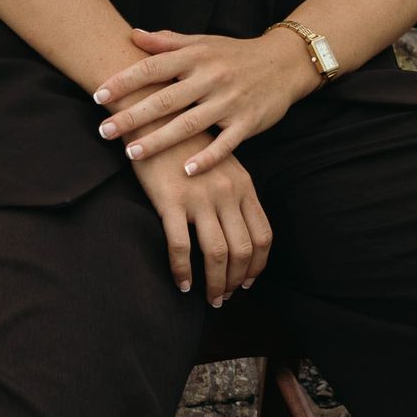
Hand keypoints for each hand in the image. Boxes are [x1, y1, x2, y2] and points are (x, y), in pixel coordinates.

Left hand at [92, 26, 313, 176]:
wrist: (284, 63)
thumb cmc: (235, 54)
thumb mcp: (203, 42)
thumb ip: (168, 41)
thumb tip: (133, 35)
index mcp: (196, 56)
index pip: (153, 67)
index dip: (124, 81)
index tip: (98, 95)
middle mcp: (211, 77)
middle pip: (165, 99)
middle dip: (133, 116)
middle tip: (104, 130)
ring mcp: (230, 101)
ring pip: (189, 124)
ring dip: (159, 140)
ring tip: (131, 153)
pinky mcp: (248, 122)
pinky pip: (225, 143)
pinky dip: (208, 157)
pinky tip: (186, 170)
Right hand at [128, 146, 273, 302]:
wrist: (153, 118)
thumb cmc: (184, 144)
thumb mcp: (221, 163)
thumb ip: (233, 192)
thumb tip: (236, 230)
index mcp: (243, 185)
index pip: (263, 235)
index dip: (258, 265)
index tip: (248, 281)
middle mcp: (227, 192)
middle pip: (243, 249)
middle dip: (236, 280)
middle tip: (225, 296)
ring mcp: (200, 197)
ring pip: (217, 253)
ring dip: (216, 283)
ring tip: (209, 298)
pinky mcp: (171, 201)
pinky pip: (182, 246)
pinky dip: (183, 270)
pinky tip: (182, 283)